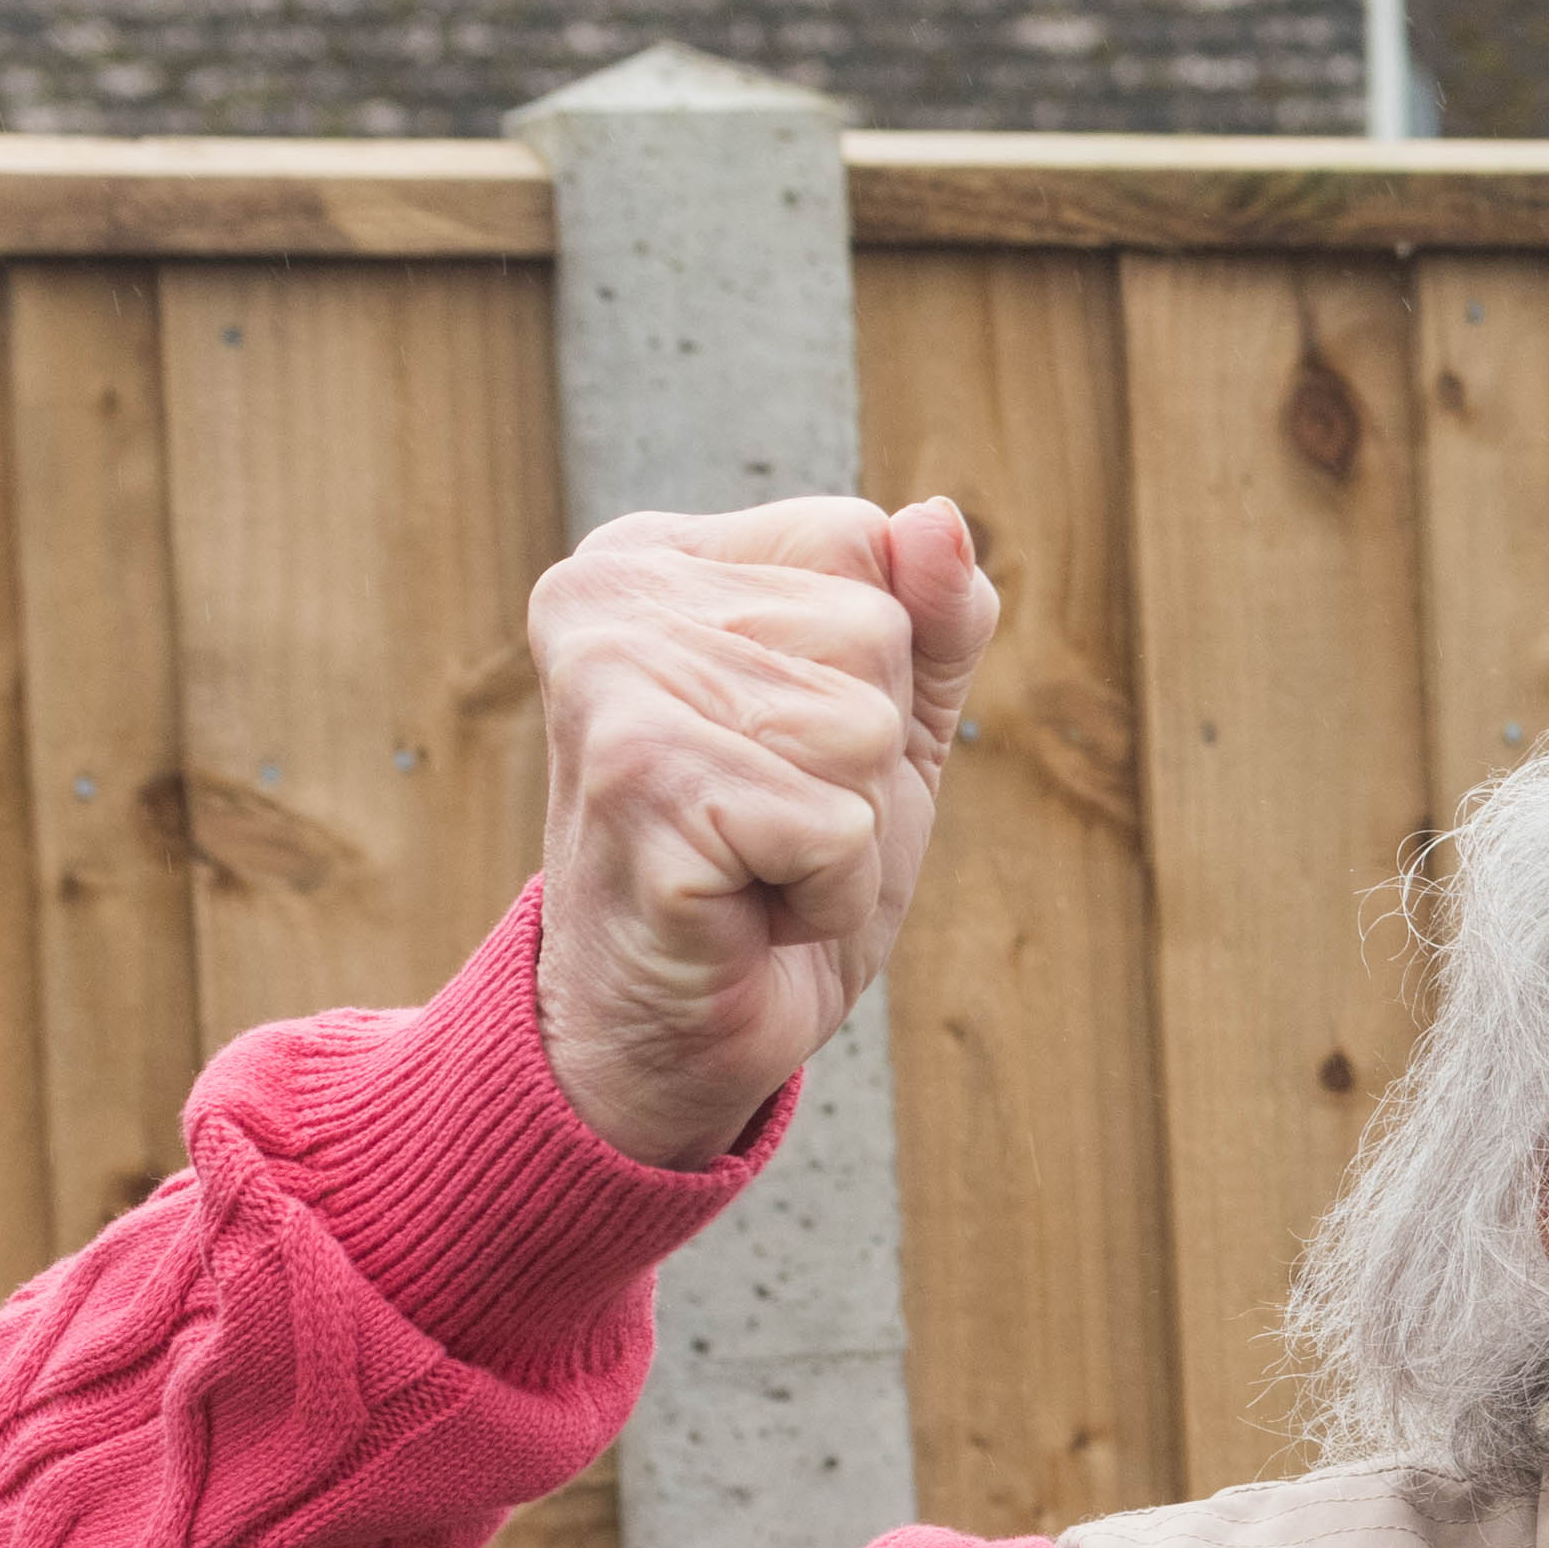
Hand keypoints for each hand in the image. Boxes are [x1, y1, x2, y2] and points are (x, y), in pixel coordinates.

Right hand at [526, 496, 993, 1169]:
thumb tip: (939, 520)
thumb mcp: (888, 723)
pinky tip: (750, 907)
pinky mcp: (636, 785)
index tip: (790, 741)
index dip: (879, 669)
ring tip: (757, 862)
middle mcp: (609, 596)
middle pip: (870, 632)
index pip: (861, 541)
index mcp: (655, 556)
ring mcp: (610, 684)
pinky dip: (824, 893)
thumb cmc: (776, 865)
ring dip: (843, 832)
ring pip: (858, 728)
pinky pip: (833, 826)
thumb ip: (931, 618)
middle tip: (769, 819)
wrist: (680, 1027)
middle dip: (862, 757)